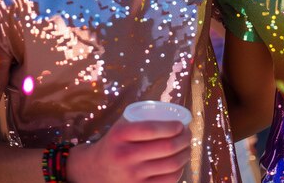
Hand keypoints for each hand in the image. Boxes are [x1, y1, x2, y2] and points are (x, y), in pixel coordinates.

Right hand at [67, 116, 190, 182]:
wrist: (95, 170)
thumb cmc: (115, 142)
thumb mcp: (121, 125)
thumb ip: (141, 116)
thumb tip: (172, 109)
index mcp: (120, 134)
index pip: (152, 129)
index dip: (172, 127)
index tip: (181, 124)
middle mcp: (125, 155)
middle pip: (166, 147)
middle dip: (184, 139)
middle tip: (188, 134)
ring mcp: (132, 176)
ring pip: (170, 165)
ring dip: (185, 154)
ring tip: (187, 147)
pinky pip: (167, 181)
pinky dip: (179, 171)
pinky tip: (180, 163)